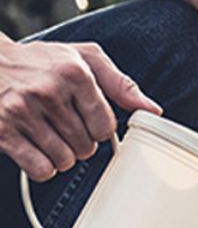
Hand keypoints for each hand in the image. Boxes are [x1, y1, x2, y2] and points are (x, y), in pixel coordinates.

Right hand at [0, 39, 160, 180]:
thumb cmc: (41, 61)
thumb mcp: (84, 58)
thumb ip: (120, 83)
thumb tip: (152, 110)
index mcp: (73, 73)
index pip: (106, 126)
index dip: (100, 129)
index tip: (88, 120)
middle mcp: (47, 91)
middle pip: (86, 146)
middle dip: (81, 143)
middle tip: (65, 126)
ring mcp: (21, 112)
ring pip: (64, 160)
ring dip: (62, 156)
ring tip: (50, 136)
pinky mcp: (2, 131)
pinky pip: (40, 169)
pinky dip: (43, 167)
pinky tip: (36, 149)